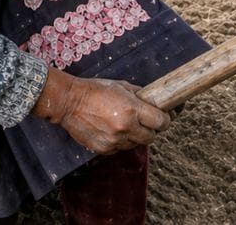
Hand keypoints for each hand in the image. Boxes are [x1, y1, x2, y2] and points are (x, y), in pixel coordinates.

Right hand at [35, 68, 170, 154]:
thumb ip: (140, 96)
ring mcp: (114, 141)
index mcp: (132, 110)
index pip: (162, 122)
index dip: (166, 119)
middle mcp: (125, 127)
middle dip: (151, 129)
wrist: (69, 102)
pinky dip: (120, 141)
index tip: (164, 117)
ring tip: (124, 123)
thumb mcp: (122, 86)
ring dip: (135, 136)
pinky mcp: (104, 149)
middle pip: (151, 137)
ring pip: (136, 144)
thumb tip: (156, 102)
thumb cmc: (96, 90)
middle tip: (146, 122)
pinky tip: (112, 129)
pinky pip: (120, 148)